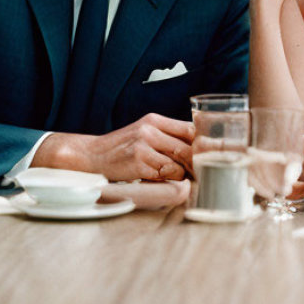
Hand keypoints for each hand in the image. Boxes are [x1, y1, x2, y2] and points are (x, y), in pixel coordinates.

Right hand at [36, 113, 193, 181]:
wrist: (91, 155)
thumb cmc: (122, 147)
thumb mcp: (144, 133)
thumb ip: (167, 137)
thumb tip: (198, 150)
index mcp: (154, 120)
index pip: (190, 129)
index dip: (204, 144)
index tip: (212, 156)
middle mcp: (150, 130)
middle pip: (187, 148)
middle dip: (197, 164)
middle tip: (203, 174)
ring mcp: (143, 146)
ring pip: (178, 164)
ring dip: (183, 176)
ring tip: (182, 180)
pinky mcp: (137, 163)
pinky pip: (164, 175)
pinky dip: (169, 182)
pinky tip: (164, 183)